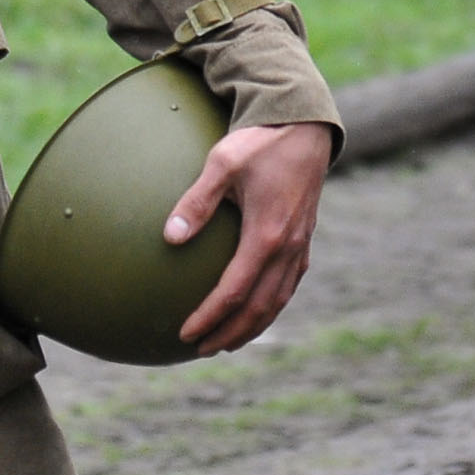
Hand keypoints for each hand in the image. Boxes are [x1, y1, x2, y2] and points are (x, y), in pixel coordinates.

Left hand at [166, 120, 333, 354]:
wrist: (305, 125)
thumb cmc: (260, 142)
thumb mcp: (222, 164)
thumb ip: (196, 202)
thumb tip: (169, 237)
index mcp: (266, 235)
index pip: (233, 292)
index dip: (209, 317)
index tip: (185, 332)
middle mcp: (287, 248)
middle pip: (258, 308)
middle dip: (229, 333)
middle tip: (200, 349)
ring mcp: (300, 245)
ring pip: (277, 301)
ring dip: (252, 326)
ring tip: (227, 341)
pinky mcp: (304, 239)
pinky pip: (289, 284)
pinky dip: (271, 305)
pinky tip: (257, 309)